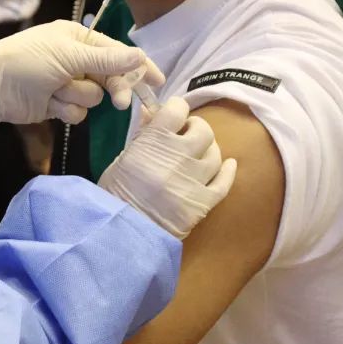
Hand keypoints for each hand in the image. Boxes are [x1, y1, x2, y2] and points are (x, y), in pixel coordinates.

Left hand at [0, 20, 163, 124]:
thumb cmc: (27, 62)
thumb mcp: (67, 56)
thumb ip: (106, 60)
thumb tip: (140, 56)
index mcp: (78, 38)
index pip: (117, 51)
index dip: (139, 66)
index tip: (157, 81)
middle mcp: (76, 59)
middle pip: (111, 78)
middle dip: (114, 89)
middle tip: (122, 103)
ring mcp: (67, 82)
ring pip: (94, 97)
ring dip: (77, 96)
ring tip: (55, 91)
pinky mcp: (58, 104)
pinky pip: (78, 112)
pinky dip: (66, 109)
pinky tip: (50, 104)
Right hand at [99, 97, 236, 239]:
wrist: (123, 234)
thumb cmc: (115, 194)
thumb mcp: (123, 158)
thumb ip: (142, 134)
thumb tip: (152, 111)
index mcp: (154, 142)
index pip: (177, 109)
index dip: (176, 109)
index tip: (173, 115)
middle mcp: (179, 156)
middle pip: (203, 130)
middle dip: (195, 128)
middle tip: (186, 135)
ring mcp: (194, 179)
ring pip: (216, 154)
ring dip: (208, 150)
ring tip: (198, 154)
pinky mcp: (204, 202)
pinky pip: (225, 182)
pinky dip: (228, 171)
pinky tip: (227, 165)